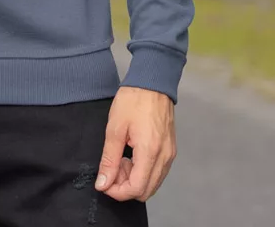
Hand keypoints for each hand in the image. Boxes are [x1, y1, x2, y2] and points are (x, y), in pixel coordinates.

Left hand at [95, 86, 175, 202]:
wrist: (152, 82)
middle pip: (146, 191)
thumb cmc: (133, 100)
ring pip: (152, 183)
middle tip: (112, 167)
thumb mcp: (115, 128)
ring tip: (121, 158)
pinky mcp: (170, 150)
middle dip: (125, 186)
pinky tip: (132, 155)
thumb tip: (103, 183)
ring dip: (134, 179)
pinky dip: (143, 171)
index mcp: (150, 152)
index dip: (117, 192)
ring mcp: (170, 154)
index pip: (136, 189)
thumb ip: (109, 159)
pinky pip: (157, 172)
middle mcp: (165, 158)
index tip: (104, 182)